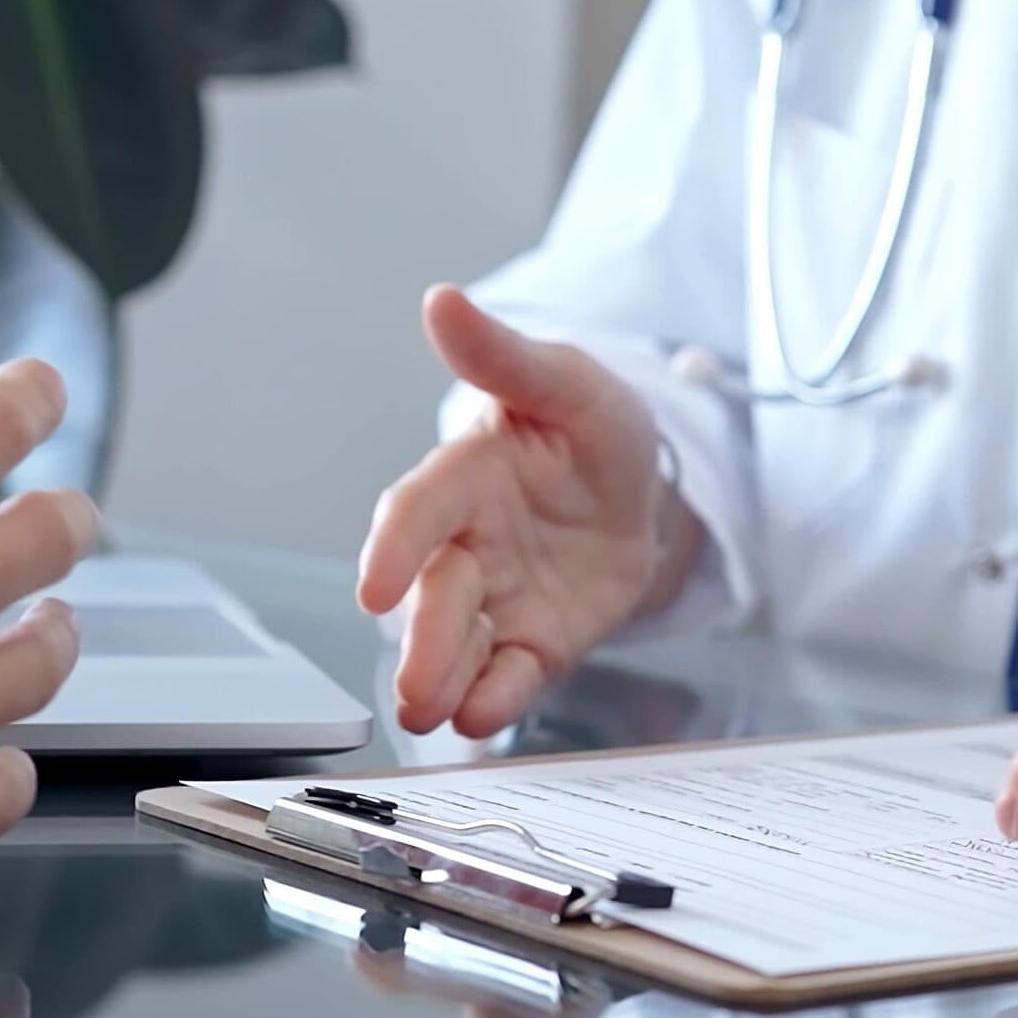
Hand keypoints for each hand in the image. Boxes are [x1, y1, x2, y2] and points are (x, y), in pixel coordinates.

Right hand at [358, 286, 677, 736]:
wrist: (642, 488)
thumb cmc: (589, 426)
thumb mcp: (564, 381)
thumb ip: (503, 355)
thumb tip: (443, 299)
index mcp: (466, 476)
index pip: (418, 510)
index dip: (394, 545)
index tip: (374, 586)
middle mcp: (468, 544)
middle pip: (437, 594)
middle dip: (422, 641)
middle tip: (414, 684)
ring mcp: (497, 599)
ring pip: (459, 645)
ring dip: (441, 681)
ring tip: (431, 714)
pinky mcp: (532, 642)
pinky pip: (508, 674)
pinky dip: (493, 698)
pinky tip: (480, 718)